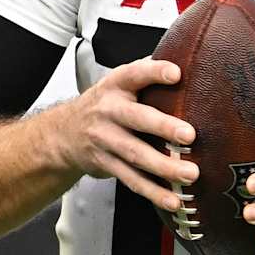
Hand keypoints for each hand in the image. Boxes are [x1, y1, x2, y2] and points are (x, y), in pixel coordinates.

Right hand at [50, 59, 197, 213]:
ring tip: (189, 174)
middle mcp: (108, 111)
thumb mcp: (119, 81)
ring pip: (135, 154)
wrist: (64, 133)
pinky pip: (131, 179)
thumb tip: (187, 55)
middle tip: (189, 135)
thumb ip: (147, 71)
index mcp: (116, 85)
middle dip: (163, 127)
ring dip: (163, 166)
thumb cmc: (105, 104)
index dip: (154, 71)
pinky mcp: (106, 164)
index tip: (176, 73)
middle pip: (136, 118)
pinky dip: (153, 191)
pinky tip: (173, 199)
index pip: (135, 73)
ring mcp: (105, 140)